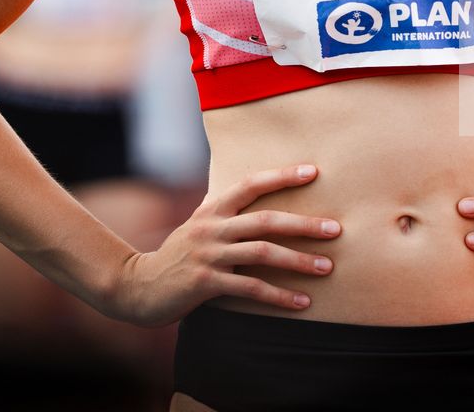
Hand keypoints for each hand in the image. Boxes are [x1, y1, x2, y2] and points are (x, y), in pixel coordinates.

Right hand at [101, 163, 340, 326]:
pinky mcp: (205, 283)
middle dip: (304, 225)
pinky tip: (302, 302)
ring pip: (262, 253)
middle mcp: (212, 227)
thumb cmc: (178, 256)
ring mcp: (208, 254)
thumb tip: (260, 199)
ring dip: (299, 261)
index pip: (251, 184)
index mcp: (213, 209)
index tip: (313, 171)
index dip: (282, 176)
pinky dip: (279, 295)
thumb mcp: (200, 227)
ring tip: (327, 267)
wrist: (138, 286)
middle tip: (336, 229)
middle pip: (266, 220)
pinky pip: (250, 287)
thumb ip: (226, 214)